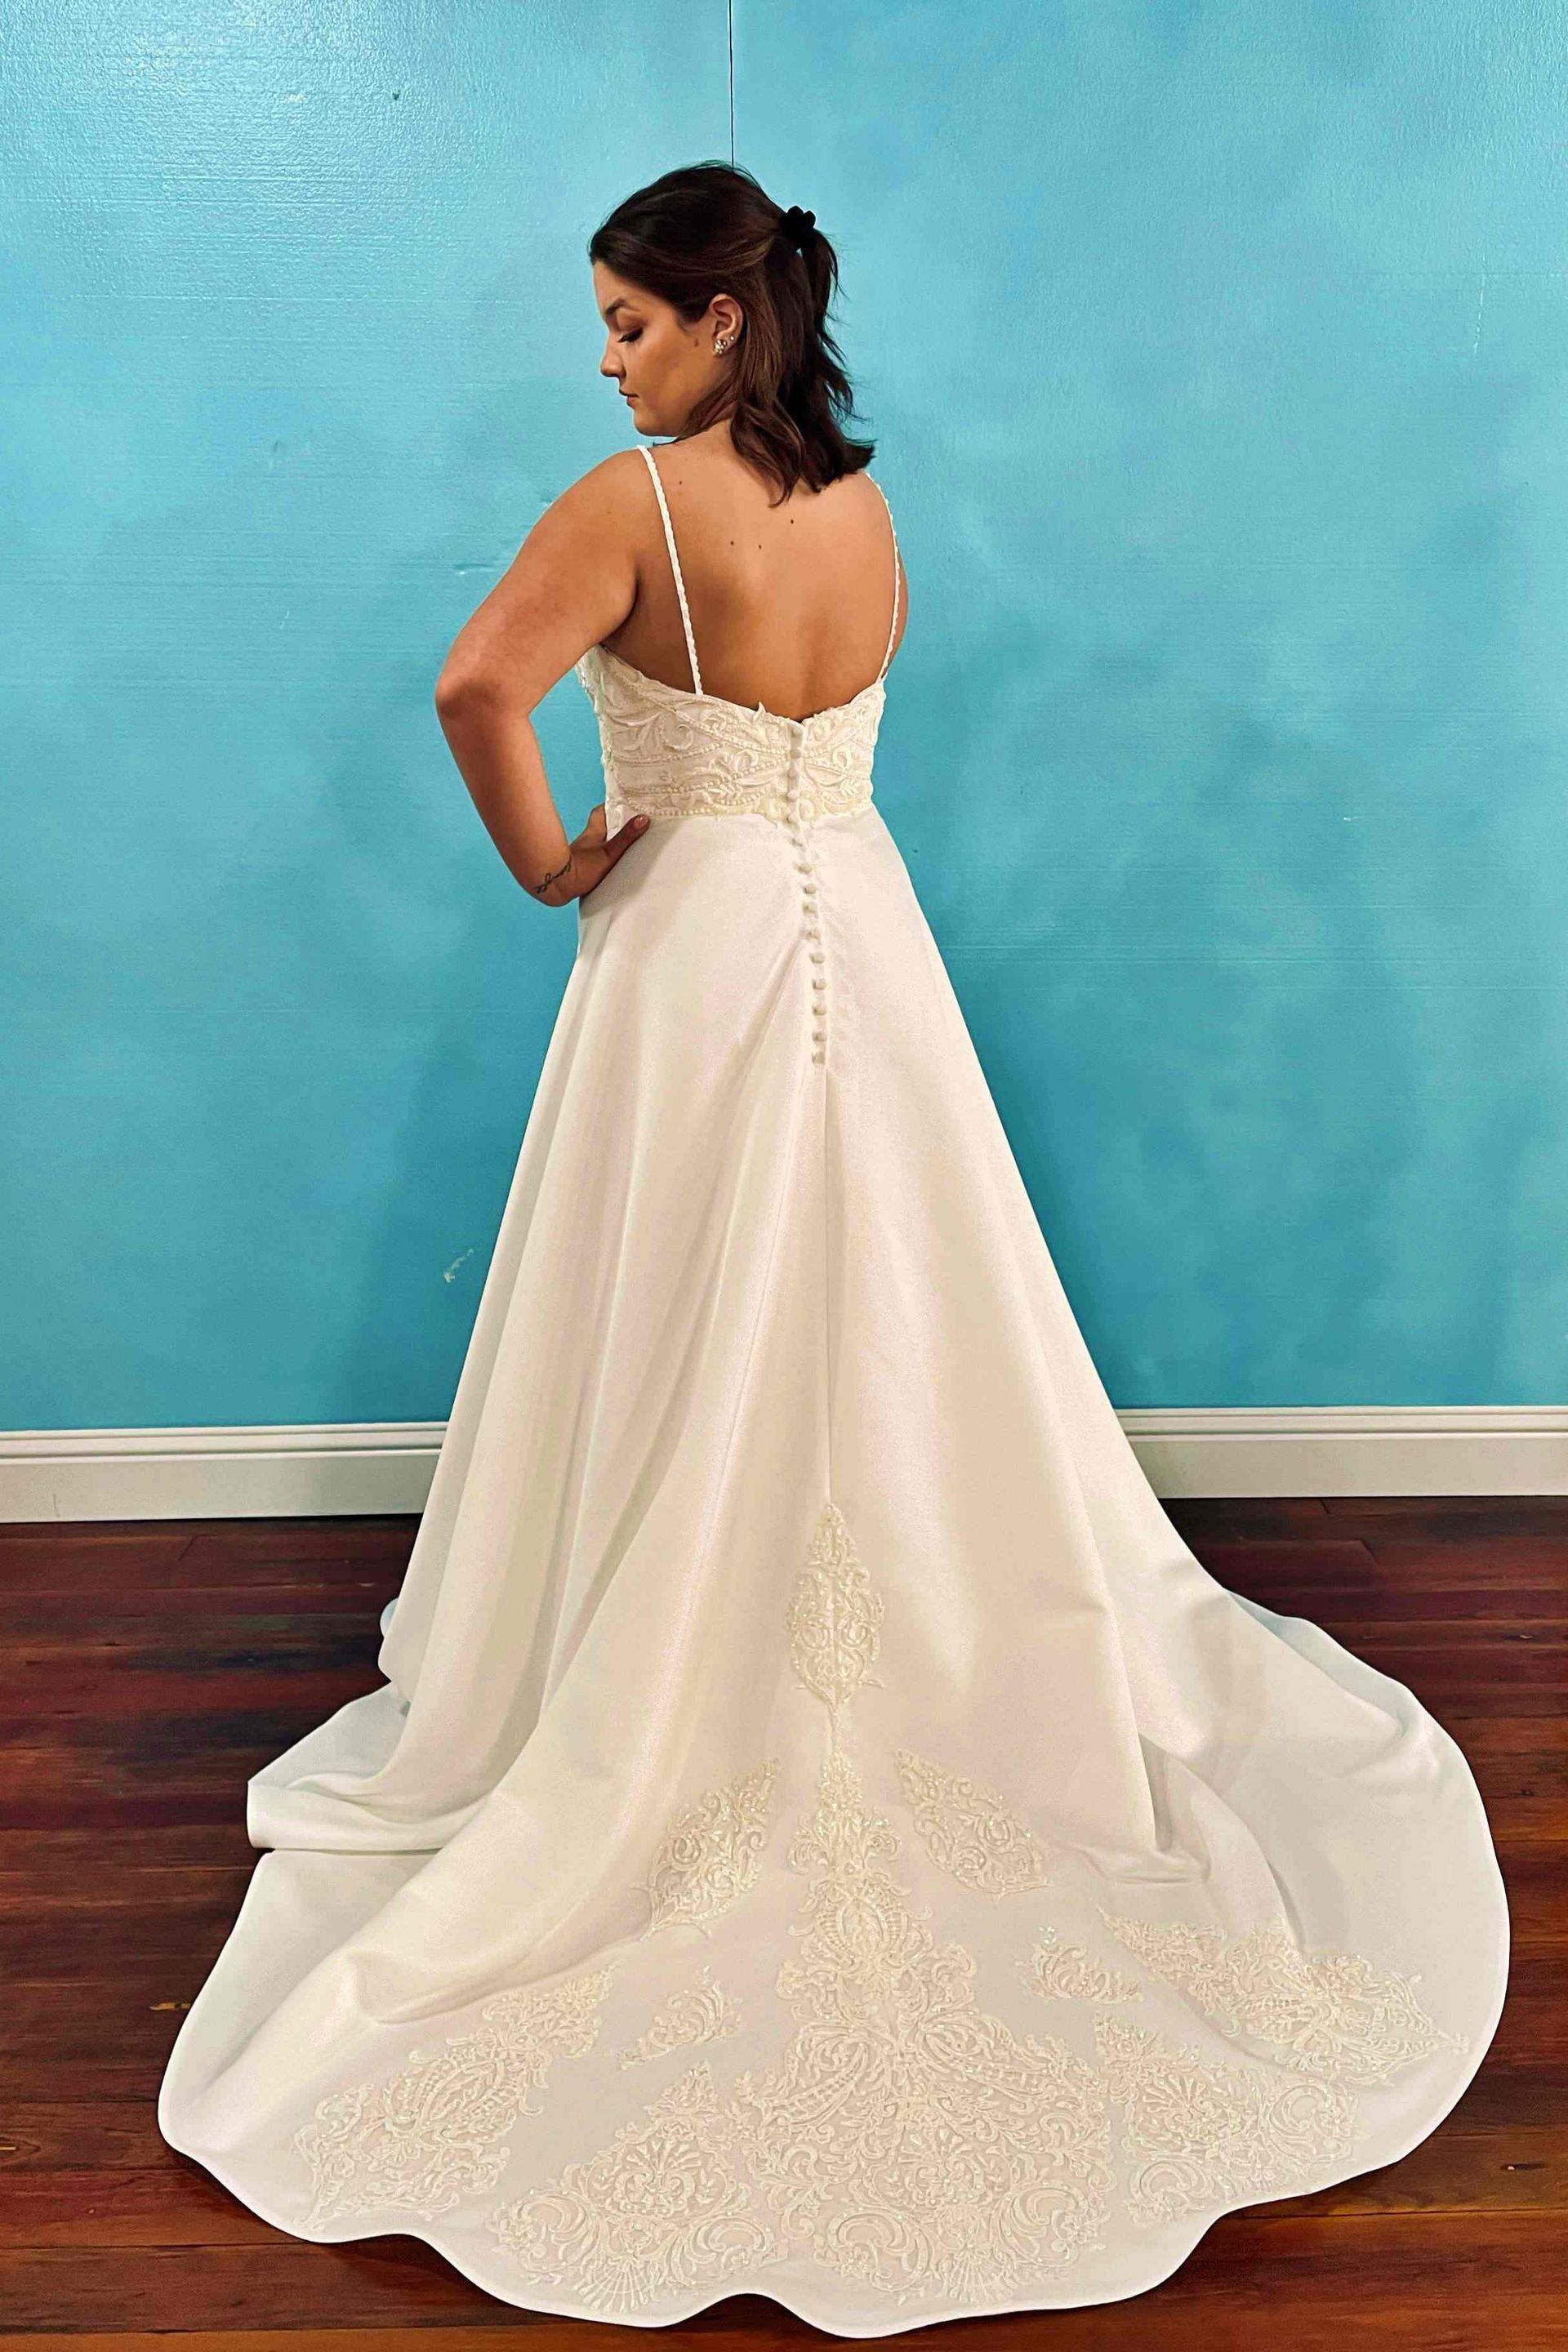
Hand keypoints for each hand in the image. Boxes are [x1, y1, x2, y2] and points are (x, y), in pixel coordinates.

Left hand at [527, 803, 650, 905]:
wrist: (557, 886)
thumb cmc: (580, 869)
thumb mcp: (609, 853)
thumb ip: (626, 837)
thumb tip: (643, 819)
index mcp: (593, 833)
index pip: (600, 812)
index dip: (610, 807)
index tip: (621, 804)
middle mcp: (585, 842)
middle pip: (599, 827)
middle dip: (611, 826)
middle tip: (626, 826)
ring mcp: (580, 855)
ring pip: (596, 844)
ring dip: (606, 844)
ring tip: (621, 849)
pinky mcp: (578, 869)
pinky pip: (592, 860)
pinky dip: (600, 860)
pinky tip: (606, 868)